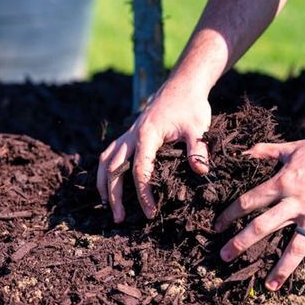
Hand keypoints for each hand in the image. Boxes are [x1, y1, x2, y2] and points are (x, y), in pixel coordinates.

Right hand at [97, 75, 211, 222]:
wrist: (182, 85)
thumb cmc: (191, 106)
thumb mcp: (198, 127)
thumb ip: (198, 149)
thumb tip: (200, 171)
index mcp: (147, 135)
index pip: (139, 170)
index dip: (143, 193)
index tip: (150, 212)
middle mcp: (131, 135)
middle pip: (113, 168)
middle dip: (114, 195)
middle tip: (119, 219)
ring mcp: (128, 134)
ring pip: (105, 161)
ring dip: (103, 184)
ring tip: (106, 206)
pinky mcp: (129, 135)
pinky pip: (109, 154)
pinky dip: (105, 171)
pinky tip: (108, 185)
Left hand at [214, 132, 304, 291]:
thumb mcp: (291, 148)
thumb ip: (265, 151)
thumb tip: (244, 152)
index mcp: (282, 183)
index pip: (248, 202)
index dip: (229, 215)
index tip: (216, 227)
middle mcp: (296, 202)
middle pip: (263, 226)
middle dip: (241, 243)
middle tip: (224, 257)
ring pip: (296, 246)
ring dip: (282, 268)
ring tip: (270, 286)